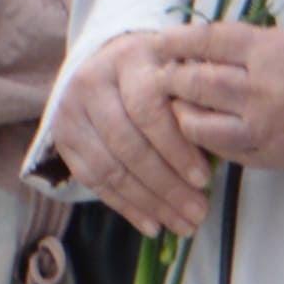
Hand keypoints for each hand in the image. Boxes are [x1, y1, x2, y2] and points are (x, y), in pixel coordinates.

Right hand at [49, 27, 232, 235]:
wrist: (109, 58)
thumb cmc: (162, 68)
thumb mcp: (182, 68)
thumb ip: (194, 100)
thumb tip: (221, 150)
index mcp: (130, 60)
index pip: (149, 111)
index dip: (176, 148)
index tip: (205, 179)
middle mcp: (93, 83)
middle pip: (128, 145)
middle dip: (167, 185)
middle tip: (198, 211)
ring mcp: (71, 112)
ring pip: (109, 167)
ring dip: (149, 202)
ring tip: (182, 224)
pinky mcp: (62, 139)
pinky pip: (93, 180)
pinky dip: (126, 206)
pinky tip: (152, 224)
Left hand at [158, 23, 283, 178]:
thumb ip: (268, 46)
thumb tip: (225, 51)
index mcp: (276, 50)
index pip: (207, 41)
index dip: (177, 40)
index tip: (158, 40)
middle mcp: (264, 88)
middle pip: (194, 81)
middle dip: (172, 77)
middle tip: (160, 73)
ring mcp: (267, 126)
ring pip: (198, 123)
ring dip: (182, 113)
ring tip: (176, 106)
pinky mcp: (276, 155)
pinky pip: (224, 150)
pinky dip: (209, 140)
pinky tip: (207, 132)